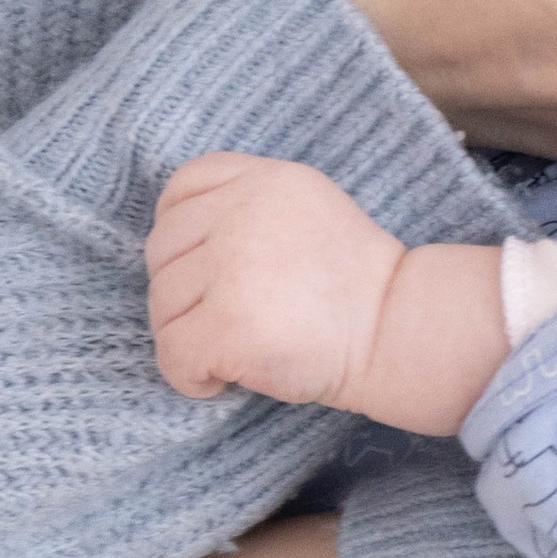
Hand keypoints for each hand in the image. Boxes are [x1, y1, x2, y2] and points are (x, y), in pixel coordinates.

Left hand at [148, 152, 401, 407]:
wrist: (395, 331)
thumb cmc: (353, 283)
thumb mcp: (307, 207)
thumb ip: (250, 206)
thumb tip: (185, 242)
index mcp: (264, 180)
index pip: (182, 186)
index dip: (178, 229)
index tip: (200, 265)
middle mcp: (242, 213)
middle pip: (162, 251)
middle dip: (184, 293)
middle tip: (228, 318)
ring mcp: (232, 267)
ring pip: (161, 306)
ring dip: (188, 336)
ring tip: (236, 346)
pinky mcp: (227, 324)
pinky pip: (172, 354)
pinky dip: (191, 376)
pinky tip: (225, 377)